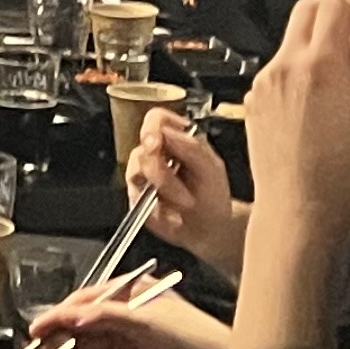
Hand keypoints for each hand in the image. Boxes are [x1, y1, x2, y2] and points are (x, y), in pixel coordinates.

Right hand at [26, 281, 230, 348]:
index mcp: (132, 296)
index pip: (85, 303)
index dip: (58, 316)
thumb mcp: (150, 320)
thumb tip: (73, 315)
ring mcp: (131, 347)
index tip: (37, 330)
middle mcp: (129, 319)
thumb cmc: (202, 340)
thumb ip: (107, 316)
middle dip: (58, 346)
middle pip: (82, 331)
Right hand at [128, 110, 244, 271]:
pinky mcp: (135, 195)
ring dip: (164, 189)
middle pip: (142, 147)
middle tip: (181, 187)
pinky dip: (157, 207)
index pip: (155, 120)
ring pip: (136, 171)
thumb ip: (192, 148)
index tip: (157, 143)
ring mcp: (142, 174)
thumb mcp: (212, 169)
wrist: (209, 229)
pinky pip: (135, 196)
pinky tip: (172, 214)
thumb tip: (167, 132)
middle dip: (162, 171)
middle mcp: (155, 152)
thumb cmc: (213, 195)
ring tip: (185, 202)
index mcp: (176, 138)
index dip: (152, 128)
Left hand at [245, 0, 349, 237]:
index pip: (333, 3)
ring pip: (292, 42)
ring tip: (343, 71)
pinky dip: (299, 70)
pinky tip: (318, 98)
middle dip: (332, 8)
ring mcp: (264, 82)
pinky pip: (279, 70)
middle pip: (306, 10)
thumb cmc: (340, 170)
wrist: (299, 203)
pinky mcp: (255, 98)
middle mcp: (285, 66)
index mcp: (319, 64)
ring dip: (316, 44)